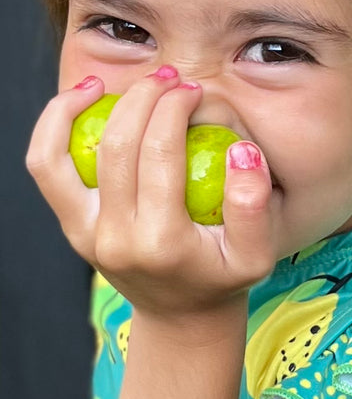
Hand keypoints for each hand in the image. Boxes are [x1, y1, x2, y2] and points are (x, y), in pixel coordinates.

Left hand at [25, 70, 281, 315]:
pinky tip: (87, 99)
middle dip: (144, 98)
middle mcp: (115, 239)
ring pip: (62, 153)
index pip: (160, 153)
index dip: (175, 108)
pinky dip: (55, 125)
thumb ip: (254, 206)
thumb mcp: (257, 255)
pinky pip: (46, 165)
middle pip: (117, 145)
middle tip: (170, 81)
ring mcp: (84, 233)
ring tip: (117, 83)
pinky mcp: (70, 225)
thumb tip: (240, 150)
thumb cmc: (223, 278)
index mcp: (162, 243)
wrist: (180, 317)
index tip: (194, 91)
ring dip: (88, 106)